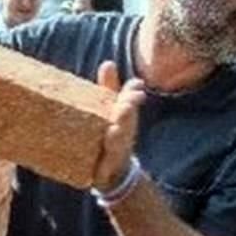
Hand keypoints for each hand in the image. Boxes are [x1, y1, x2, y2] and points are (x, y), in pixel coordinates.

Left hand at [93, 61, 145, 191]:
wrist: (113, 172)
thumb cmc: (111, 132)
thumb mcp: (110, 110)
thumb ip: (109, 88)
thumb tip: (108, 63)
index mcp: (125, 117)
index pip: (130, 101)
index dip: (132, 95)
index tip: (135, 86)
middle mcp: (124, 133)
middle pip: (127, 122)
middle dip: (126, 113)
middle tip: (125, 105)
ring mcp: (117, 152)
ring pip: (118, 145)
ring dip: (117, 138)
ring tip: (113, 131)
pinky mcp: (106, 171)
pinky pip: (104, 170)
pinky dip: (104, 169)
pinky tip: (100, 169)